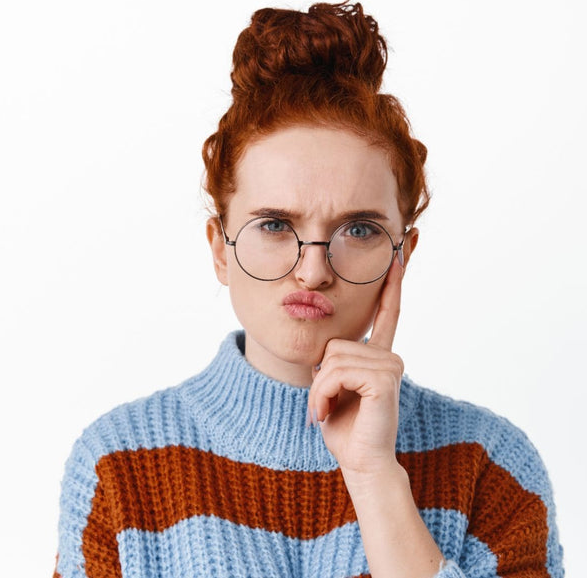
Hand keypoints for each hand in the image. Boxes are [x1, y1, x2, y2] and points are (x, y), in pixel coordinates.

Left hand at [307, 257, 404, 475]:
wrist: (359, 461)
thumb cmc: (345, 427)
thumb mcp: (332, 387)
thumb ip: (334, 363)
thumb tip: (322, 356)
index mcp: (378, 357)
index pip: (386, 314)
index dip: (391, 285)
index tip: (399, 255)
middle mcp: (389, 357)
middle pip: (334, 345)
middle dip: (319, 378)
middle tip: (326, 404)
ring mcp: (390, 366)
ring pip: (331, 359)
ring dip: (319, 390)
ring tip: (329, 409)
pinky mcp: (384, 379)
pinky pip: (335, 373)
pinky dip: (323, 394)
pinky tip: (331, 412)